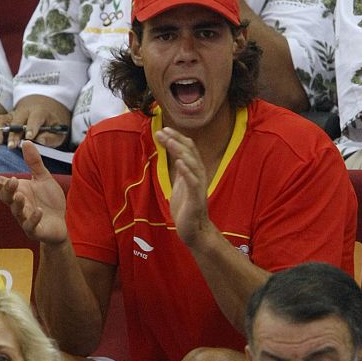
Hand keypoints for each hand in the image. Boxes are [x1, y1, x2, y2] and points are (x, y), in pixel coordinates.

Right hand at [0, 95, 69, 148]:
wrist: (42, 117)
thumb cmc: (50, 127)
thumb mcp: (58, 132)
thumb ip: (51, 137)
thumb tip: (40, 141)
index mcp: (39, 112)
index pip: (34, 117)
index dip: (31, 127)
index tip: (29, 137)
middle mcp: (23, 112)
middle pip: (16, 119)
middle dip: (13, 133)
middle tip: (12, 146)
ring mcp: (11, 116)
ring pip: (1, 120)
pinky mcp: (3, 121)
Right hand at [0, 141, 67, 242]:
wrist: (61, 223)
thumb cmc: (49, 201)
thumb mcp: (43, 178)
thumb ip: (34, 162)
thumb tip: (26, 141)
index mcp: (18, 191)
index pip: (3, 184)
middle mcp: (18, 205)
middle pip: (6, 197)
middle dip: (7, 189)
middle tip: (12, 180)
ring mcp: (25, 218)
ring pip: (16, 212)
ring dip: (17, 204)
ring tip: (20, 195)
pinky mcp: (34, 230)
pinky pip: (30, 226)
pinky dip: (33, 218)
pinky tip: (38, 211)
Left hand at [156, 126, 211, 248]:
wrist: (194, 230)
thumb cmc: (187, 208)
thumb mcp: (180, 185)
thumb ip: (179, 171)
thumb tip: (174, 157)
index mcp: (193, 172)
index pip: (187, 149)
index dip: (176, 138)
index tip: (163, 130)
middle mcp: (198, 176)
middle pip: (190, 152)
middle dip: (176, 140)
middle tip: (163, 130)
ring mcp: (198, 187)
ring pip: (192, 164)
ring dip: (180, 151)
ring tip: (170, 141)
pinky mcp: (196, 199)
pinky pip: (193, 182)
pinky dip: (187, 171)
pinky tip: (179, 163)